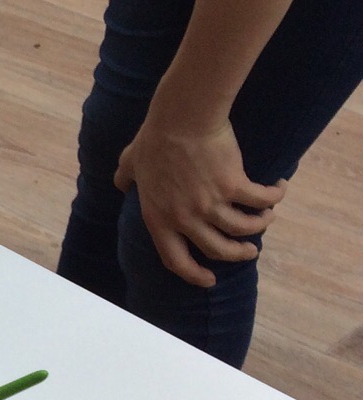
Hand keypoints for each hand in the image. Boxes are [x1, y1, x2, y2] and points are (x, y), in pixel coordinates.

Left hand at [113, 115, 282, 287]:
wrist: (182, 119)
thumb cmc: (155, 137)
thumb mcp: (131, 162)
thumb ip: (125, 177)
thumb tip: (120, 184)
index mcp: (158, 218)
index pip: (175, 260)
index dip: (193, 274)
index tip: (209, 280)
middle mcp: (185, 218)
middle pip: (217, 250)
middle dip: (236, 254)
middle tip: (248, 251)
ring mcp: (210, 204)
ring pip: (243, 229)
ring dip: (259, 226)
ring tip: (266, 219)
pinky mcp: (234, 186)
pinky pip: (262, 200)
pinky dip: (274, 197)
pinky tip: (278, 190)